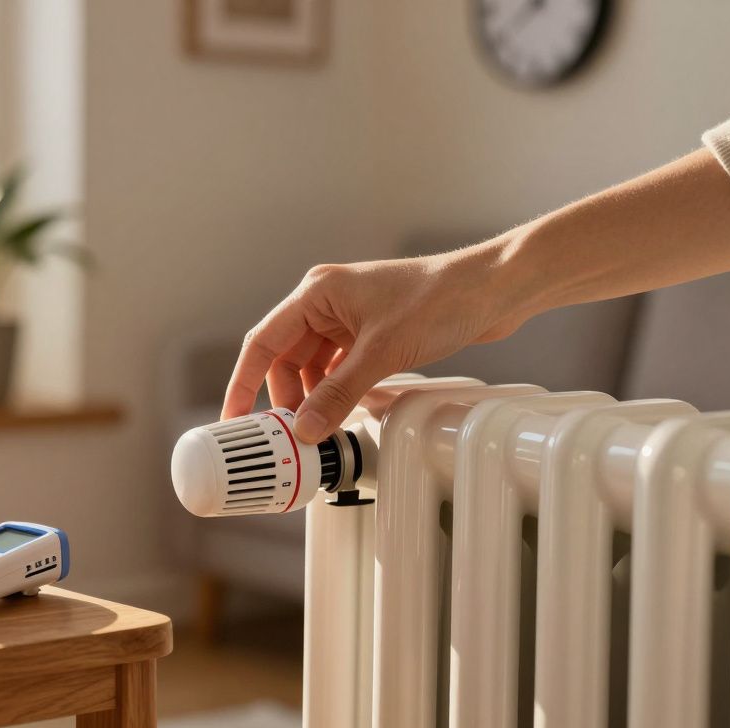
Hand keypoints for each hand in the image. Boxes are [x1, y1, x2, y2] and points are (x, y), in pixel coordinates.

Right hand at [221, 244, 528, 443]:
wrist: (494, 289)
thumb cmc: (441, 299)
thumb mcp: (382, 353)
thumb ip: (339, 393)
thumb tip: (307, 429)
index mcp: (317, 293)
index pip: (263, 342)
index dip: (243, 383)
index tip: (234, 418)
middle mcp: (327, 303)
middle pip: (286, 359)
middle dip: (286, 399)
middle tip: (287, 436)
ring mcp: (350, 319)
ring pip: (314, 368)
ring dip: (314, 399)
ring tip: (318, 430)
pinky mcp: (372, 334)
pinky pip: (340, 370)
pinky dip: (338, 393)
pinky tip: (346, 414)